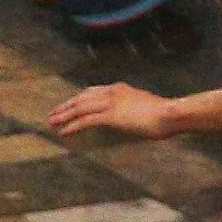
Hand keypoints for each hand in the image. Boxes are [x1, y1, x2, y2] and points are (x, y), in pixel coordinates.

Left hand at [48, 84, 181, 141]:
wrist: (170, 114)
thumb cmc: (164, 114)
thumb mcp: (144, 108)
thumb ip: (132, 110)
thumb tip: (128, 118)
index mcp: (119, 88)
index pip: (92, 91)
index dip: (78, 99)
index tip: (68, 105)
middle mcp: (112, 92)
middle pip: (82, 97)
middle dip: (66, 106)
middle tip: (52, 114)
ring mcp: (111, 103)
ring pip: (80, 108)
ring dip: (64, 115)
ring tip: (51, 123)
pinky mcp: (111, 116)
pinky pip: (86, 121)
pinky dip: (73, 126)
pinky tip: (64, 132)